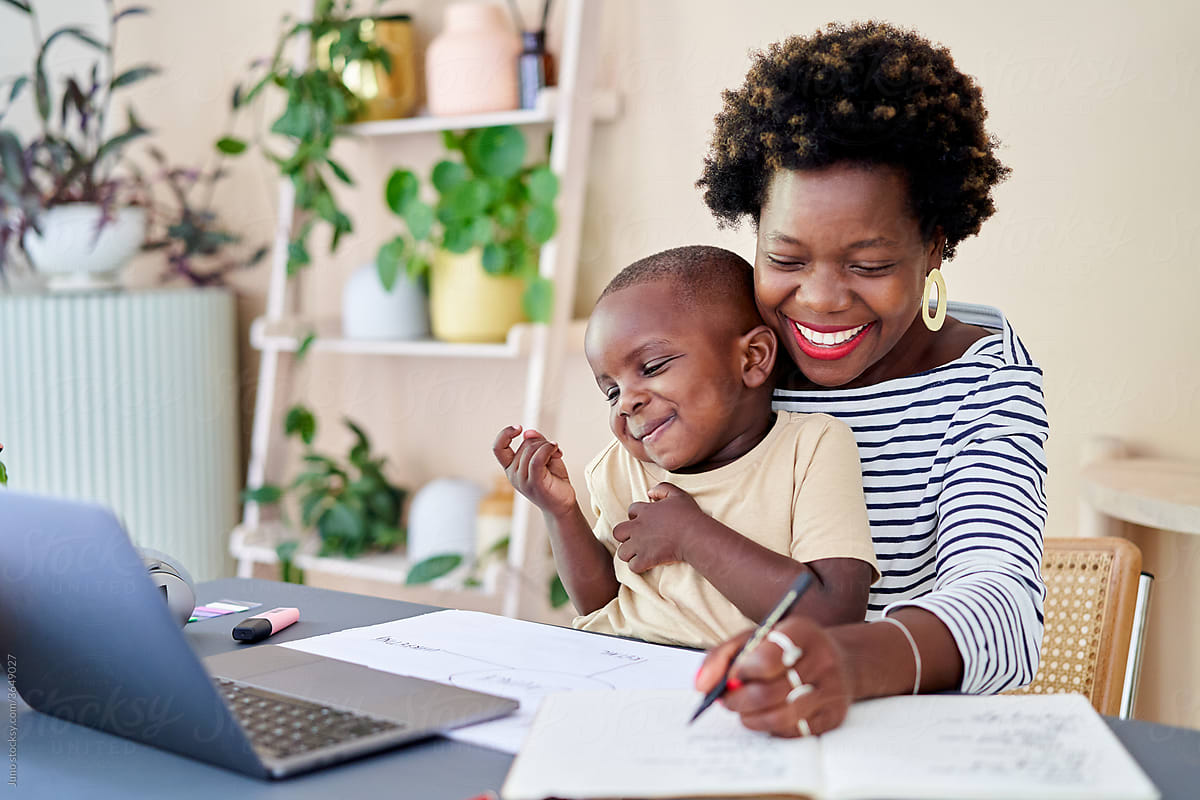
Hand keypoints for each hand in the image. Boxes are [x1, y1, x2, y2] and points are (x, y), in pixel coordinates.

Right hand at [492, 426, 575, 516]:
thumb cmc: (553, 481)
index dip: (505, 434)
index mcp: (511, 467)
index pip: (498, 448)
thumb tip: (528, 433)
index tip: (518, 428)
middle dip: (542, 442)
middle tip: (554, 450)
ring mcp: (523, 480)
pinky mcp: (535, 483)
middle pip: (526, 444)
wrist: (563, 503)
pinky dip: (548, 449)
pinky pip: (538, 458)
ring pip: (533, 449)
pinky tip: (556, 451)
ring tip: (556, 454)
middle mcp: (513, 474)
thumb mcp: (544, 456)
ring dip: (549, 447)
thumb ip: (537, 443)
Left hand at [612, 482, 704, 572]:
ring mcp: (640, 544)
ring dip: (629, 554)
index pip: (631, 511)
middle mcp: (638, 528)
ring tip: (639, 554)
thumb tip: (650, 493)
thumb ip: (662, 489)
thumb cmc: (689, 516)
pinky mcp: (646, 559)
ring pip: (622, 552)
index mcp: (645, 512)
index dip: (636, 516)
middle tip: (636, 539)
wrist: (695, 536)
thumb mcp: (677, 495)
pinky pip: (633, 566)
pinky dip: (638, 567)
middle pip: (618, 532)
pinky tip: (646, 564)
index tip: (645, 522)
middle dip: (624, 536)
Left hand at [694, 616, 851, 737]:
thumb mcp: (757, 637)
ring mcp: (831, 690)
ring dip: (751, 718)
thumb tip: (701, 685)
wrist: (841, 659)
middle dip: (738, 701)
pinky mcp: (834, 716)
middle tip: (727, 700)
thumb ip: (723, 655)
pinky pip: (794, 732)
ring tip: (743, 711)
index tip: (731, 678)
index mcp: (801, 632)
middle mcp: (822, 660)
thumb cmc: (789, 648)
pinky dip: (772, 728)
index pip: (767, 658)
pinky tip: (766, 716)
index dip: (742, 672)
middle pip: (769, 693)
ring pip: (780, 717)